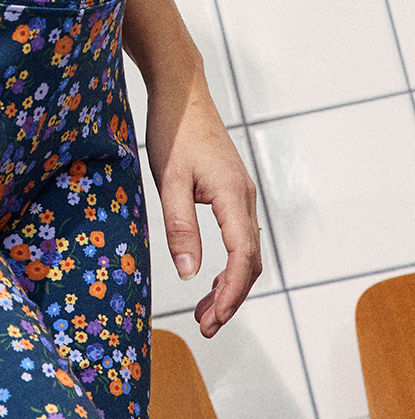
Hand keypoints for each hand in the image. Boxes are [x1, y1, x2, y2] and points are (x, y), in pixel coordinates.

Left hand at [144, 78, 261, 337]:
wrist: (181, 90)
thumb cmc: (172, 131)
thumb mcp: (168, 180)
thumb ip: (180, 226)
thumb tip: (189, 273)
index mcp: (233, 197)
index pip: (242, 258)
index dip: (230, 294)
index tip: (212, 320)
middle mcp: (244, 198)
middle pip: (250, 262)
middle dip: (231, 299)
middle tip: (206, 328)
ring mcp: (240, 194)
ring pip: (247, 251)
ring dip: (230, 284)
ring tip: (205, 313)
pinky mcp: (231, 190)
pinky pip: (239, 236)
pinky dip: (229, 264)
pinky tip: (209, 274)